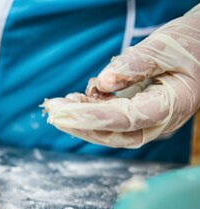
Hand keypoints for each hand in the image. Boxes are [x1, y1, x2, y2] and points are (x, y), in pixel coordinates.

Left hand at [42, 5, 199, 147]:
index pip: (128, 119)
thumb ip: (136, 64)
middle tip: (53, 112)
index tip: (66, 112)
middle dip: (81, 126)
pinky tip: (72, 101)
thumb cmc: (188, 43)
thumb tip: (104, 81)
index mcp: (173, 105)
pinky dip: (90, 113)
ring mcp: (150, 122)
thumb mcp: (165, 46)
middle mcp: (162, 121)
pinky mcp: (139, 116)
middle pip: (117, 134)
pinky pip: (111, 122)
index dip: (94, 117)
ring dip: (81, 122)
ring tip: (57, 106)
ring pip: (112, 132)